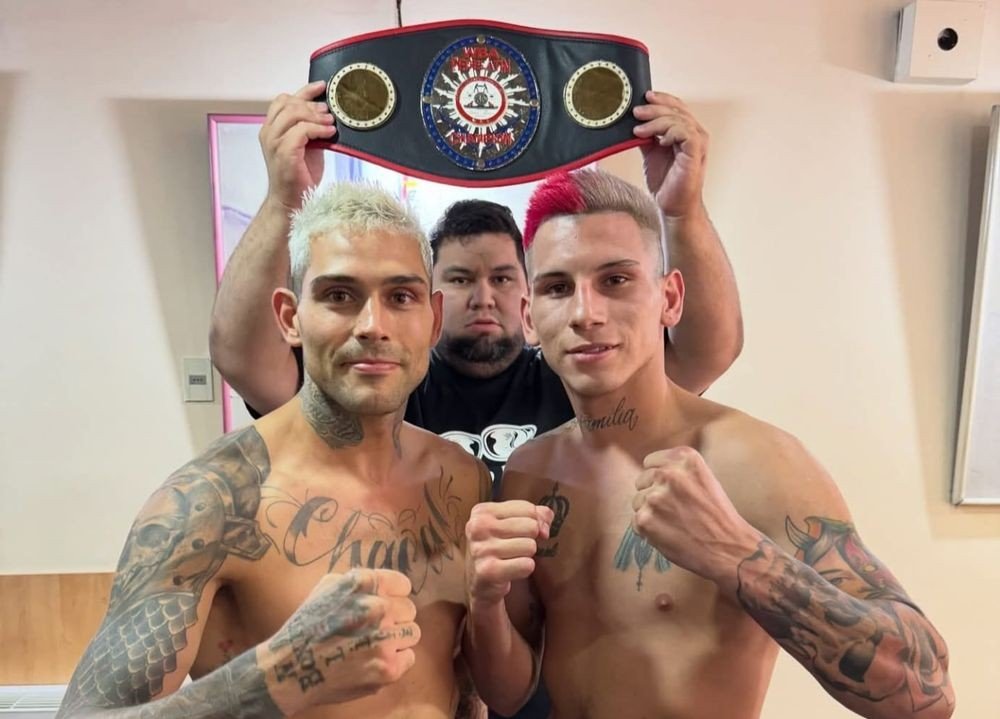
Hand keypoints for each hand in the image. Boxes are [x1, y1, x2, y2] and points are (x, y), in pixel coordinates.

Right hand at [259, 81, 336, 211]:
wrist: (292, 201)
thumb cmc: (299, 175)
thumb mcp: (306, 145)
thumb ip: (309, 128)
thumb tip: (326, 113)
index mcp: (271, 129)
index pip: (283, 100)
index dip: (303, 91)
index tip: (322, 87)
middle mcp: (268, 133)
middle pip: (289, 103)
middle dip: (312, 104)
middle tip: (328, 112)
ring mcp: (274, 142)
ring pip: (294, 114)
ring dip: (316, 116)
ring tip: (330, 122)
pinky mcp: (284, 152)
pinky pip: (302, 130)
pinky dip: (318, 129)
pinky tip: (329, 133)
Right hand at [261, 568, 419, 712]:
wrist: (292, 669)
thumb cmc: (308, 627)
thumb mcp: (328, 587)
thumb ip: (359, 580)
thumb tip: (386, 583)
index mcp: (364, 584)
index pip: (402, 584)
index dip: (394, 596)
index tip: (385, 606)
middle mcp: (377, 608)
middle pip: (409, 609)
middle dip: (395, 619)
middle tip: (375, 630)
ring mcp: (384, 639)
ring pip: (412, 632)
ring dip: (397, 639)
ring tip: (375, 646)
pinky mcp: (388, 667)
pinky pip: (409, 657)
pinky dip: (395, 661)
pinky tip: (374, 662)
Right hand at [465, 501, 552, 608]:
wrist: (480, 580)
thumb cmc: (499, 546)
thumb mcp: (512, 523)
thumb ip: (535, 515)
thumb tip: (546, 520)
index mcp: (482, 511)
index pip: (527, 509)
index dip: (535, 522)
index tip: (524, 532)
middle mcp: (478, 527)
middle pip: (531, 526)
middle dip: (529, 539)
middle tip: (514, 547)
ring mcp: (481, 549)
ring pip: (530, 546)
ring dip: (526, 555)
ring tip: (510, 558)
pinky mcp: (488, 571)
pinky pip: (527, 565)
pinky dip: (524, 569)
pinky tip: (510, 570)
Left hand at [631, 447, 757, 582]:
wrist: (730, 549)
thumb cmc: (718, 516)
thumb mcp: (703, 479)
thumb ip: (677, 470)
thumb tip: (648, 471)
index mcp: (684, 458)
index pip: (650, 462)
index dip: (660, 479)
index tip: (673, 492)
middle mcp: (668, 473)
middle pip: (642, 481)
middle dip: (654, 495)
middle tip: (678, 511)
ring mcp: (654, 496)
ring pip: (638, 501)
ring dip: (651, 513)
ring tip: (677, 524)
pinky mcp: (645, 519)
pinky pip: (636, 521)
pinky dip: (649, 531)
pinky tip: (671, 535)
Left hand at [632, 91, 708, 218]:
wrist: (672, 207)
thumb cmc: (666, 182)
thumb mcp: (651, 153)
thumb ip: (646, 136)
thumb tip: (632, 123)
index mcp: (686, 131)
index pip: (676, 106)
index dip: (661, 99)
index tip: (643, 96)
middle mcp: (695, 134)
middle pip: (676, 109)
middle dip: (654, 108)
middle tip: (636, 111)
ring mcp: (697, 142)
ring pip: (678, 119)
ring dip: (656, 121)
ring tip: (638, 130)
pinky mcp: (696, 152)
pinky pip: (684, 132)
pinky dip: (669, 132)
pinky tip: (658, 141)